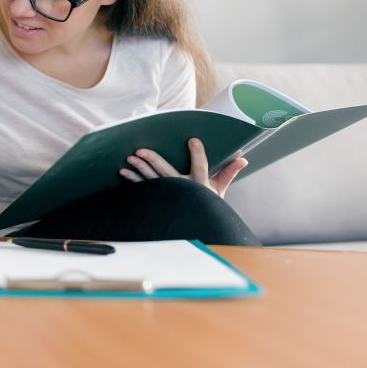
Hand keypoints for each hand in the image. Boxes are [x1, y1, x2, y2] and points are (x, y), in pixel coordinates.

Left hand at [119, 138, 247, 197]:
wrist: (195, 227)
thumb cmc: (207, 206)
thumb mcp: (219, 191)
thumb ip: (228, 173)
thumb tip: (243, 158)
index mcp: (199, 185)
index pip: (200, 167)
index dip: (198, 154)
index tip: (193, 139)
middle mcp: (182, 189)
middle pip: (166, 172)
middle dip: (153, 160)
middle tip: (140, 150)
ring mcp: (167, 194)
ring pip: (151, 179)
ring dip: (139, 168)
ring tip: (129, 158)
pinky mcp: (157, 198)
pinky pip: (143, 188)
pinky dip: (133, 179)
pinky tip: (123, 172)